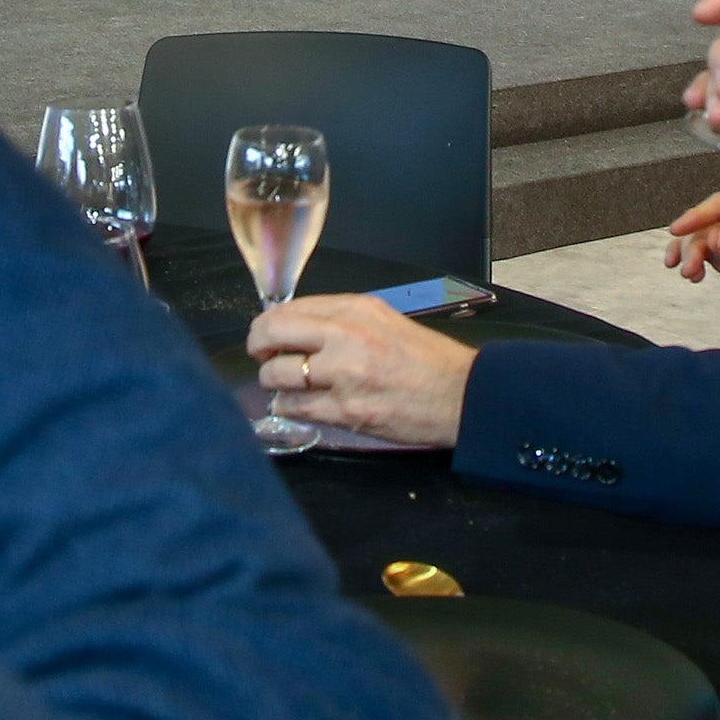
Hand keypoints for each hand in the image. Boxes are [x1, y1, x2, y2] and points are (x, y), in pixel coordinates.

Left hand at [247, 295, 474, 445]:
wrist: (460, 394)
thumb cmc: (426, 360)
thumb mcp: (383, 320)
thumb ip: (340, 320)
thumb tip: (296, 328)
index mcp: (355, 309)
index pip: (288, 309)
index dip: (268, 325)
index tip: (268, 336)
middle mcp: (346, 335)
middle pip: (272, 332)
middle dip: (258, 347)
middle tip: (263, 358)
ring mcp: (344, 374)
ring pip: (276, 374)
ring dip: (273, 382)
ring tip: (286, 386)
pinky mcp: (346, 410)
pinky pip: (295, 407)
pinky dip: (288, 407)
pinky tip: (299, 405)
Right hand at [663, 190, 719, 327]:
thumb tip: (716, 238)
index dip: (698, 214)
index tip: (679, 228)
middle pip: (707, 222)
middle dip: (692, 241)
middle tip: (688, 265)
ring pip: (702, 239)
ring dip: (690, 254)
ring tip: (689, 273)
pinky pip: (705, 255)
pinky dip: (694, 263)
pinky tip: (694, 275)